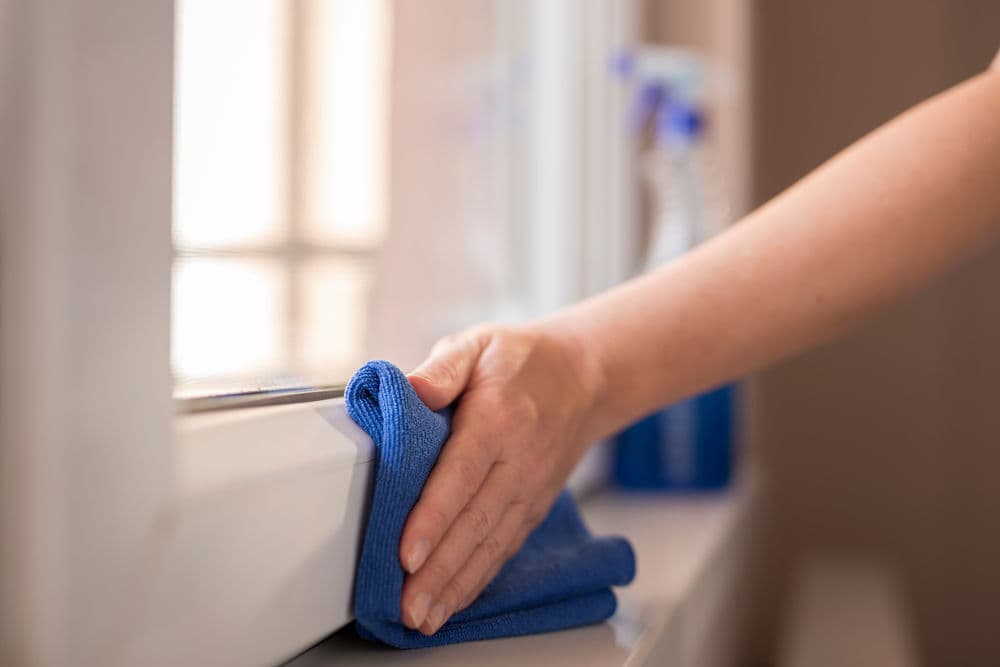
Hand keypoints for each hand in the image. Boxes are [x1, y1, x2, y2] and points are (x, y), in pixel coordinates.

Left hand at [398, 323, 602, 634]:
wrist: (584, 378)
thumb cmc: (522, 361)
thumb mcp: (479, 344)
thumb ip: (442, 368)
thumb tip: (411, 391)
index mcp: (499, 418)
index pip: (462, 474)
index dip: (434, 516)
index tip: (408, 552)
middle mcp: (518, 461)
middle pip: (474, 522)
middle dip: (439, 569)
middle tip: (407, 605)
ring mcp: (529, 489)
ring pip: (490, 544)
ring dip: (455, 585)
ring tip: (423, 617)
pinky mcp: (533, 506)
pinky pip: (504, 548)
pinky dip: (479, 580)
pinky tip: (454, 602)